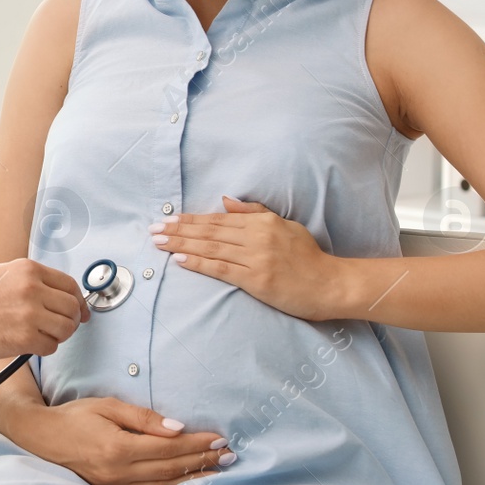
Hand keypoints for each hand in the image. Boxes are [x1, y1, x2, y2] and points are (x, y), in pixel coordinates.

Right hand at [0, 258, 87, 360]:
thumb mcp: (2, 273)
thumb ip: (31, 278)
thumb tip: (59, 293)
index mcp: (28, 269)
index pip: (69, 284)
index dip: (79, 301)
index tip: (80, 312)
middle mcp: (32, 288)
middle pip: (72, 307)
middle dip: (71, 320)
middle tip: (60, 327)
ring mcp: (29, 313)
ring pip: (66, 328)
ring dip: (58, 335)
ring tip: (41, 335)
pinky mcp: (24, 338)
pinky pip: (51, 346)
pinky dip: (45, 348)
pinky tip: (29, 344)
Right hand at [2, 397, 229, 484]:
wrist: (43, 437)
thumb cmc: (75, 416)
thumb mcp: (108, 405)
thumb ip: (143, 417)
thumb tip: (177, 427)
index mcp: (119, 447)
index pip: (169, 448)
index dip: (197, 444)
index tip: (220, 439)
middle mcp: (120, 472)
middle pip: (171, 469)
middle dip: (202, 462)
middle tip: (229, 456)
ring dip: (193, 481)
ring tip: (217, 473)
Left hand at [150, 196, 340, 319]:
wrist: (331, 284)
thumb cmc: (308, 257)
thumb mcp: (285, 226)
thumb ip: (255, 213)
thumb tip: (226, 201)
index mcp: (262, 222)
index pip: (218, 219)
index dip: (191, 219)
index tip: (169, 219)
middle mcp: (256, 236)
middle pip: (209, 232)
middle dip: (179, 230)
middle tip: (154, 230)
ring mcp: (256, 258)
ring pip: (211, 248)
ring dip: (182, 245)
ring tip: (160, 243)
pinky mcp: (256, 279)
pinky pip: (221, 269)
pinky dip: (199, 264)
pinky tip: (180, 260)